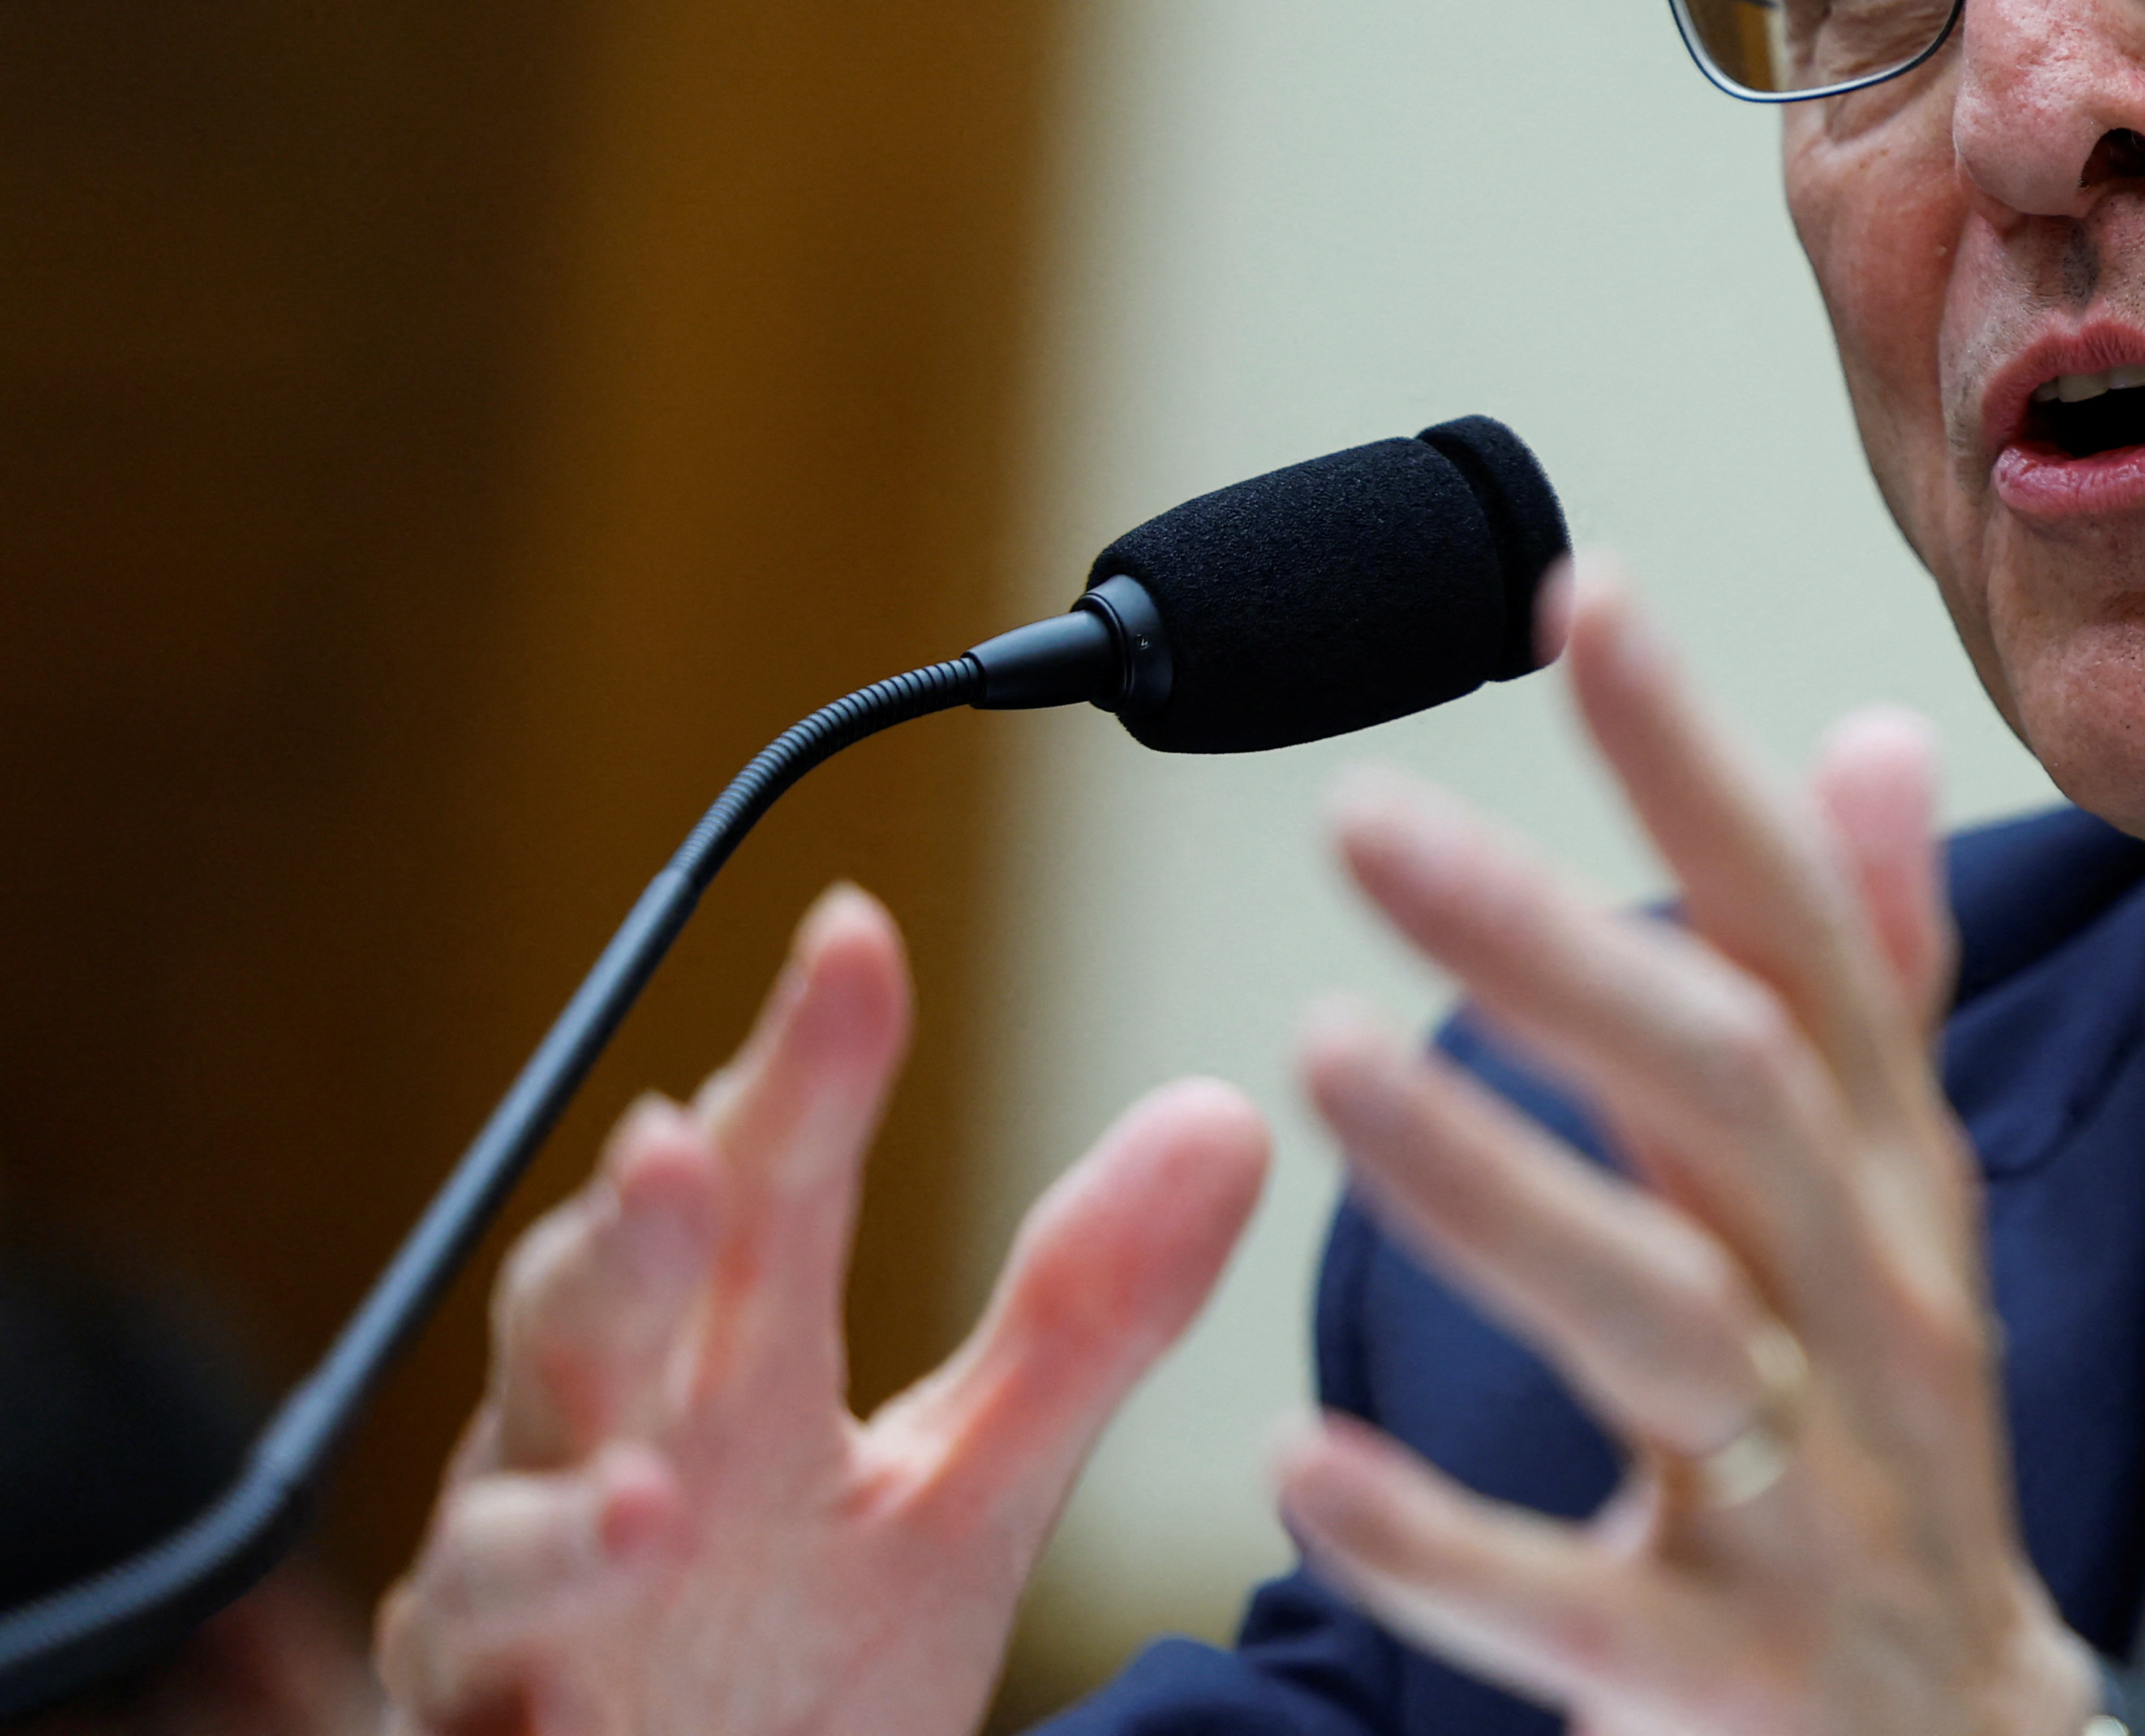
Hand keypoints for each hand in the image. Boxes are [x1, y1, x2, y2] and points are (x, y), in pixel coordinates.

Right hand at [375, 886, 1270, 1735]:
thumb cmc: (794, 1653)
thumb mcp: (968, 1492)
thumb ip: (1083, 1320)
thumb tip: (1228, 1115)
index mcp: (722, 1372)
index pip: (766, 1187)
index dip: (804, 1066)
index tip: (856, 935)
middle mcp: (594, 1455)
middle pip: (595, 1315)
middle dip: (637, 1234)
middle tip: (683, 1140)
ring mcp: (515, 1605)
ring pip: (502, 1521)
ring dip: (567, 1497)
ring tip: (656, 1477)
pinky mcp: (475, 1730)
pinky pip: (469, 1695)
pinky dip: (521, 1657)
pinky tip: (590, 1626)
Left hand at [1275, 559, 2104, 1735]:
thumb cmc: (1900, 1448)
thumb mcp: (1907, 1206)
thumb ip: (1873, 982)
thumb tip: (1866, 737)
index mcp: (1890, 1191)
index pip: (1803, 942)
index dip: (1698, 769)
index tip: (1580, 596)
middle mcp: (1870, 1315)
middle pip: (1730, 1097)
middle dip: (1556, 946)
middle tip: (1363, 815)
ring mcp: (1816, 1501)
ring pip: (1660, 1320)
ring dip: (1488, 1185)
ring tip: (1314, 1056)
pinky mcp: (1738, 1679)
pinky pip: (1582, 1611)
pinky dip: (1445, 1543)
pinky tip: (1298, 1464)